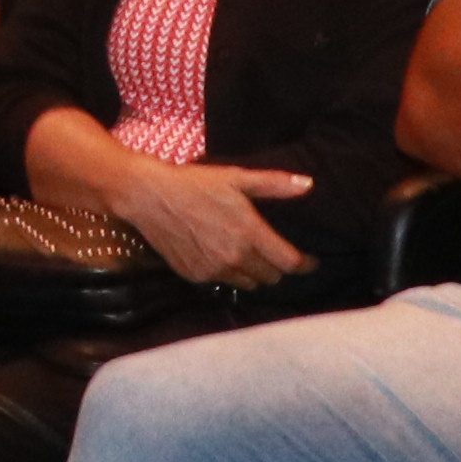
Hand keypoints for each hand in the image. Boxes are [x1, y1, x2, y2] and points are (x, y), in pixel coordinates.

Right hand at [112, 161, 316, 289]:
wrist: (149, 197)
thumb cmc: (194, 183)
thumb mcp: (236, 178)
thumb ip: (275, 184)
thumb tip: (308, 184)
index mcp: (250, 234)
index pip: (289, 263)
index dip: (305, 264)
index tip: (311, 262)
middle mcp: (234, 258)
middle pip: (271, 277)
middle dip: (277, 267)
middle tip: (274, 252)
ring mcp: (214, 270)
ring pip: (249, 284)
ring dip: (254, 273)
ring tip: (249, 255)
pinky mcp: (196, 276)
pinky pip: (223, 282)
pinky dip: (228, 273)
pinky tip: (221, 255)